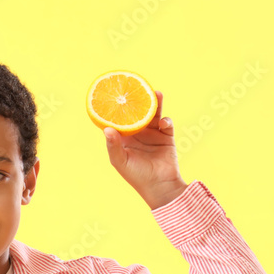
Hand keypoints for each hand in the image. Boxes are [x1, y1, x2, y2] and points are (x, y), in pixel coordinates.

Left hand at [103, 90, 187, 209]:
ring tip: (156, 93)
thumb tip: (107, 129)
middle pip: (136, 113)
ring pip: (153, 114)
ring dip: (154, 104)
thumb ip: (113, 146)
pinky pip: (166, 124)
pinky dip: (165, 120)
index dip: (116, 109)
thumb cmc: (137, 176)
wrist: (160, 186)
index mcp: (124, 139)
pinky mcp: (166, 137)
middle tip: (138, 87)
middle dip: (137, 101)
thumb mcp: (121, 162)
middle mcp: (137, 134)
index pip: (119, 120)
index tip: (115, 95)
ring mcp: (152, 134)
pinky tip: (163, 122)